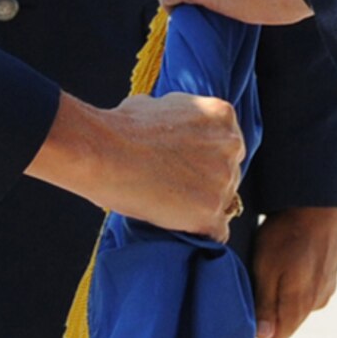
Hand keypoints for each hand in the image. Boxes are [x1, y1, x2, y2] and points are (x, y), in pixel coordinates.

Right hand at [26, 89, 244, 239]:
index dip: (204, 158)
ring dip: (203, 207)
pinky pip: (218, 232)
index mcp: (222, 116)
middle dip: (207, 182)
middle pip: (230, 173)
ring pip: (224, 203)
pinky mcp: (211, 212)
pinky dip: (201, 233)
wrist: (105, 153)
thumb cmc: (123, 127)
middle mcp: (231, 146)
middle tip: (176, 187)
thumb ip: (180, 117)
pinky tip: (180, 227)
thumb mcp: (161, 104)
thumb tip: (174, 126)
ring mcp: (223, 180)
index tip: (185, 166)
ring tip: (171, 206)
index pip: (226, 145)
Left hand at [250, 206, 336, 337]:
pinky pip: (310, 286)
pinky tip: (295, 253)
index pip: (277, 337)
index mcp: (301, 307)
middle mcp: (318, 304)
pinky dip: (300, 275)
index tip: (253, 294)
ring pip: (298, 302)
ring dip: (287, 287)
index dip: (260, 320)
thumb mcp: (266, 267)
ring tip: (280, 258)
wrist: (321, 200)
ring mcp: (328, 288)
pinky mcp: (332, 273)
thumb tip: (262, 337)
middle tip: (264, 272)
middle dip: (273, 302)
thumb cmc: (288, 233)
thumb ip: (266, 305)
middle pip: (287, 319)